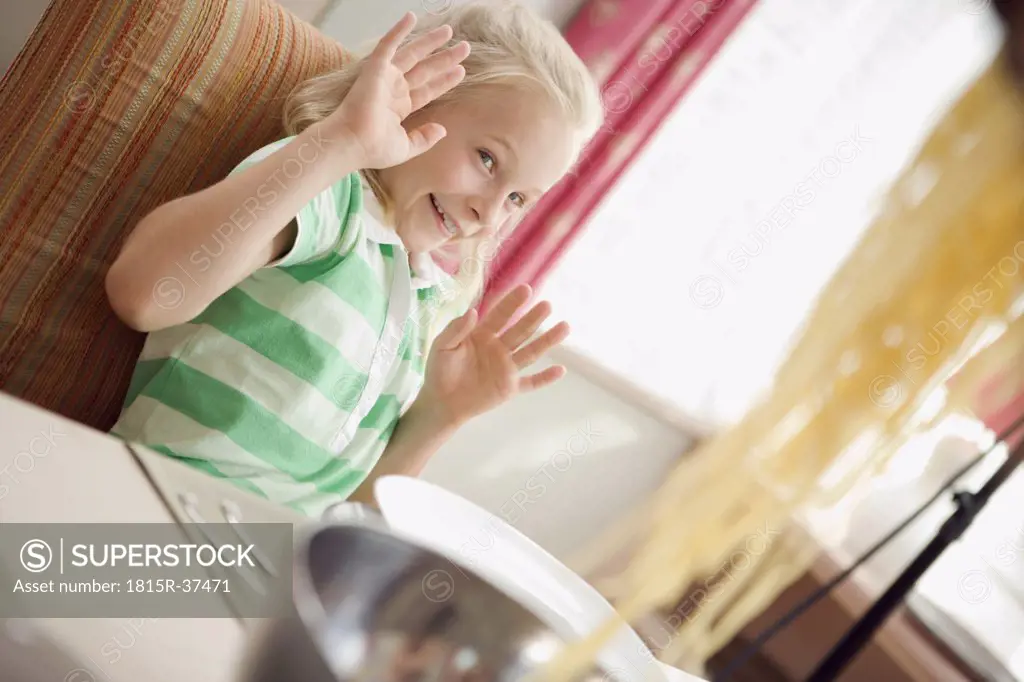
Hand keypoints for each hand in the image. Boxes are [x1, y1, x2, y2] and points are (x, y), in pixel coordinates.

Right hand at [325, 12, 469, 168]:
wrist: (353, 143)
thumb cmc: (374, 149)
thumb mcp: (406, 147)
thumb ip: (424, 138)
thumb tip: (442, 130)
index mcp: (400, 108)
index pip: (427, 90)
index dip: (444, 80)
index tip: (460, 71)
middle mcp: (394, 90)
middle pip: (425, 70)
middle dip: (445, 58)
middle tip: (465, 47)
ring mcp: (385, 77)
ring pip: (413, 54)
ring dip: (430, 42)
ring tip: (450, 30)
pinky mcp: (376, 68)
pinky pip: (389, 44)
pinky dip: (399, 30)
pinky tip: (411, 16)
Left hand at [416, 284, 570, 427]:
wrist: (440, 402)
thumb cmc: (439, 371)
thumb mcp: (442, 346)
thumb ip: (456, 329)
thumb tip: (472, 312)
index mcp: (482, 335)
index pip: (500, 315)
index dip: (512, 303)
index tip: (526, 289)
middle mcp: (499, 348)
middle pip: (520, 331)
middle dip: (533, 318)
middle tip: (547, 305)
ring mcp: (506, 368)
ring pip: (531, 352)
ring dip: (547, 341)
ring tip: (565, 327)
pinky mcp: (509, 388)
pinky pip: (531, 382)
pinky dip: (545, 378)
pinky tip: (561, 371)